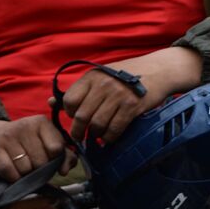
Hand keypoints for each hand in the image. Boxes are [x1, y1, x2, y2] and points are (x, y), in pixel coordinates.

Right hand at [0, 117, 71, 181]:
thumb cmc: (29, 141)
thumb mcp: (49, 143)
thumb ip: (65, 156)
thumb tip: (64, 171)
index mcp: (42, 122)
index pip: (56, 148)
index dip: (55, 159)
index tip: (50, 157)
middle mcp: (25, 125)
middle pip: (41, 161)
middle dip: (40, 167)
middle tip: (34, 162)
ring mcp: (8, 136)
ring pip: (25, 168)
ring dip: (26, 173)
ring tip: (23, 164)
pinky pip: (8, 171)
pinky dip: (13, 177)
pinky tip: (13, 171)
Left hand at [57, 48, 202, 144]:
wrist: (159, 70)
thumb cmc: (128, 75)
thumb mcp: (102, 75)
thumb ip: (80, 90)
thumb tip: (51, 103)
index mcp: (92, 76)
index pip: (70, 100)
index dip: (70, 113)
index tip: (76, 118)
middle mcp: (103, 85)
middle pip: (82, 116)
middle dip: (79, 131)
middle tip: (80, 137)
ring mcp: (118, 96)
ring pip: (97, 124)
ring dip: (95, 135)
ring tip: (97, 137)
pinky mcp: (132, 107)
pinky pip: (115, 128)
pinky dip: (110, 137)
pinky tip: (110, 138)